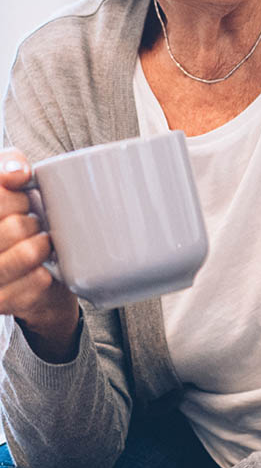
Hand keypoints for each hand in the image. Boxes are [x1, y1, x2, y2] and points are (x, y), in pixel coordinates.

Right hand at [0, 150, 78, 357]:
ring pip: (28, 252)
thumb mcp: (11, 185)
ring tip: (39, 245)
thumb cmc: (20, 222)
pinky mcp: (2, 303)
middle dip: (32, 219)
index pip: (1, 198)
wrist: (38, 273)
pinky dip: (48, 270)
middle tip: (31, 224)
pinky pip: (38, 279)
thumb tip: (18, 172)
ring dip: (43, 245)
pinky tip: (40, 269)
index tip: (19, 196)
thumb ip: (8, 163)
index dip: (14, 196)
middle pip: (14, 225)